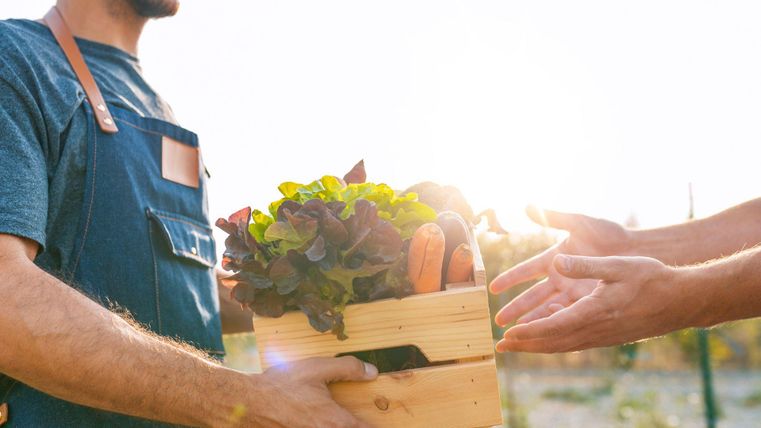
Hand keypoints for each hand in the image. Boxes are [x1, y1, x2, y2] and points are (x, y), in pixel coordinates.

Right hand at [248, 356, 376, 427]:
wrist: (248, 402)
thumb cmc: (281, 386)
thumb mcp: (317, 369)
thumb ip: (348, 368)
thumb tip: (372, 372)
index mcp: (334, 421)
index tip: (379, 424)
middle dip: (356, 426)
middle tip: (356, 420)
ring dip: (337, 425)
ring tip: (335, 419)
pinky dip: (323, 426)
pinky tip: (319, 421)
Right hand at [491, 206, 631, 326]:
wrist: (640, 249)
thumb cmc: (609, 233)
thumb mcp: (580, 223)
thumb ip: (555, 217)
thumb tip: (528, 206)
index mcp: (555, 257)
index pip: (526, 271)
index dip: (510, 279)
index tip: (493, 289)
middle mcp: (561, 276)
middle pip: (533, 295)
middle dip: (516, 308)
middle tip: (498, 321)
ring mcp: (573, 290)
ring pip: (548, 309)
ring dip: (532, 321)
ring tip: (516, 335)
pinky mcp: (588, 300)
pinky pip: (568, 315)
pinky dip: (555, 324)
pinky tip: (543, 336)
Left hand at [496, 254, 689, 352]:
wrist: (681, 301)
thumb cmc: (651, 279)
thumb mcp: (617, 265)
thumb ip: (585, 265)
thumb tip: (558, 260)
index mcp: (594, 310)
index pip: (554, 325)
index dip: (529, 331)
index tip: (509, 333)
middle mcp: (596, 328)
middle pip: (553, 341)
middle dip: (525, 345)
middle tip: (501, 347)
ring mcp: (602, 336)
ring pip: (563, 345)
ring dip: (537, 347)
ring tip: (516, 347)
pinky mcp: (608, 336)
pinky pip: (574, 343)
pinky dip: (555, 343)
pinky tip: (547, 340)